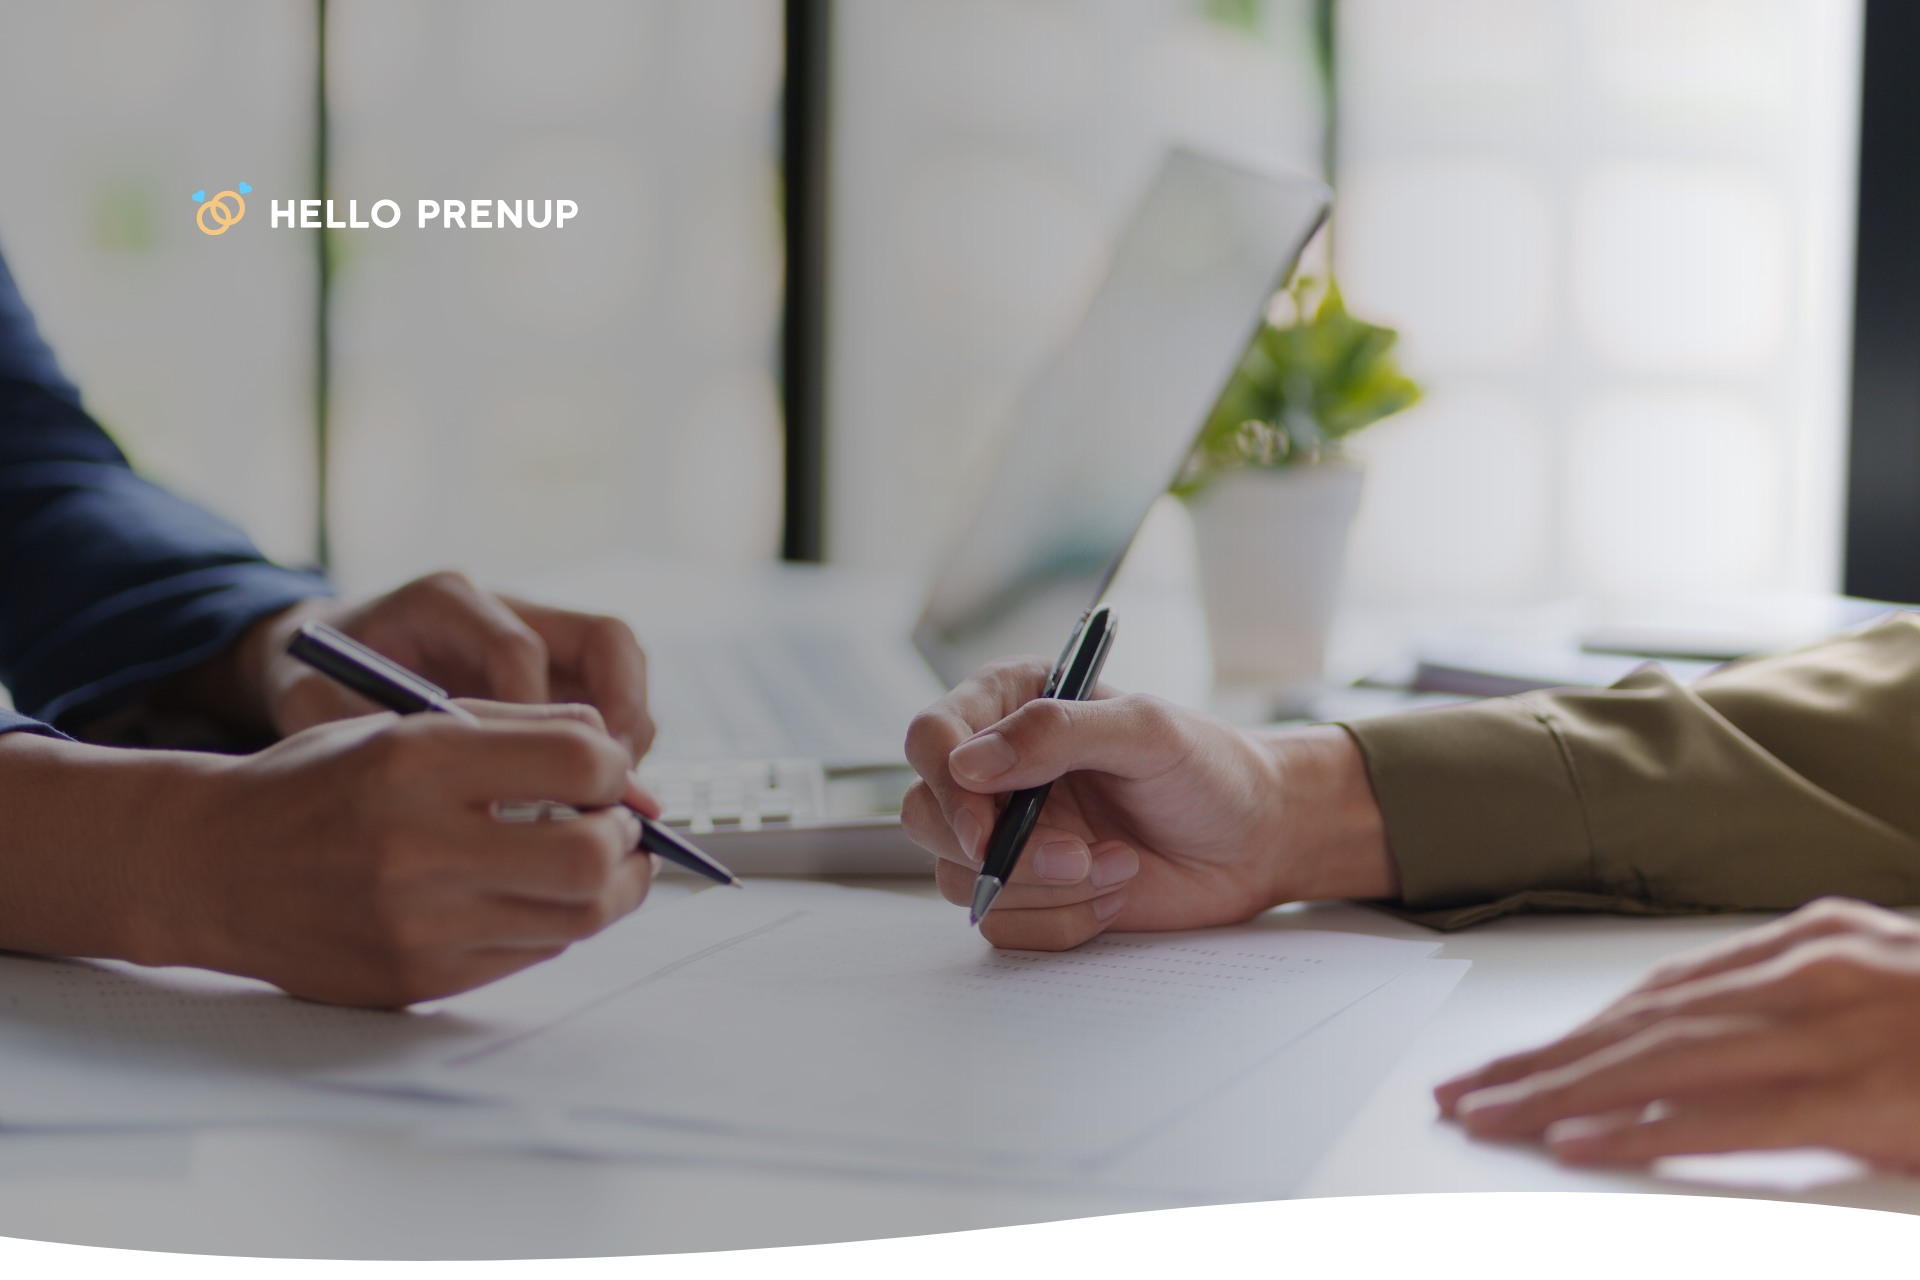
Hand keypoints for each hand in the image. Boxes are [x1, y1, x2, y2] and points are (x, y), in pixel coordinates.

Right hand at [0, 700, 660, 1006]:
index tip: (608, 774)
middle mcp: (415, 847)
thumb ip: (524, 728)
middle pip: (590, 858)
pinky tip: (527, 895)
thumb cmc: (322, 783)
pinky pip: (532, 957)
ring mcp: (415, 925)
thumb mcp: (410, 724)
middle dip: (625, 841)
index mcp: (416, 762)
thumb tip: (626, 763)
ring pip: (577, 920)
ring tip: (585, 860)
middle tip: (614, 826)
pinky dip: (552, 924)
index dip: (615, 769)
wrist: (211, 865)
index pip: (578, 764)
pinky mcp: (415, 981)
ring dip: (606, 889)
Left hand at [207, 572, 652, 761]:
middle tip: (613, 786)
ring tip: (611, 800)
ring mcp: (539, 631)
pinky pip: (610, 696)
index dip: (535, 719)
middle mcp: (505, 605)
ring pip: (623, 666)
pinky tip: (590, 798)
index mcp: (443, 601)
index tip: (526, 782)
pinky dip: (613, 745)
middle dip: (622, 714)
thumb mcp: (308, 699)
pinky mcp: (554, 666)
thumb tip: (440, 782)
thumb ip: (359, 728)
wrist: (313, 654)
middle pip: (606, 639)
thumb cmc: (311, 675)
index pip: (519, 650)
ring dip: (631, 731)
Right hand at [901, 656, 1396, 949]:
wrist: (1256, 841)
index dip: (945, 783)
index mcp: (1012, 706)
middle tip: (1070, 856)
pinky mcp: (1028, 893)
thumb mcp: (1144, 731)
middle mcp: (998, 771)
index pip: (932, 737)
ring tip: (1116, 864)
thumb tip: (970, 762)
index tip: (986, 822)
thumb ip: (1057, 733)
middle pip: (926, 815)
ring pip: (959, 879)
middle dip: (995, 851)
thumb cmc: (1208, 770)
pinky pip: (1004, 925)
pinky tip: (1116, 888)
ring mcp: (1008, 836)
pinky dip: (1063, 919)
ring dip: (1044, 887)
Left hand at [1437, 897, 1919, 1169]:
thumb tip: (1703, 1037)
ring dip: (1563, 1093)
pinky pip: (1732, 1115)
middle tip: (1464, 1092)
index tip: (1508, 1060)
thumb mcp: (1879, 987)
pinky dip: (1645, 1129)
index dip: (1574, 1029)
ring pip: (1664, 1061)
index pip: (1660, 991)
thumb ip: (1798, 1003)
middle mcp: (1811, 970)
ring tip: (1490, 1117)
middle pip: (1641, 1021)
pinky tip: (1580, 1142)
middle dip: (1543, 1061)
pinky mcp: (1867, 1094)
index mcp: (1813, 942)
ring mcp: (1837, 1027)